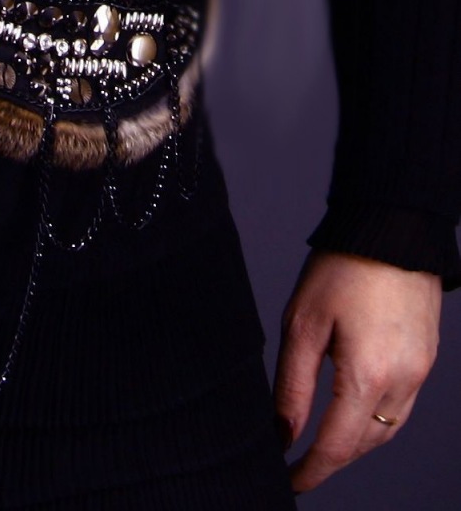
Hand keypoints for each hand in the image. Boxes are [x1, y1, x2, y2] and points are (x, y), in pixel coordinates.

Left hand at [274, 249, 440, 490]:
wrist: (394, 226)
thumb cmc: (344, 265)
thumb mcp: (303, 322)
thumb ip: (293, 385)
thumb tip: (283, 433)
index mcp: (369, 375)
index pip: (337, 447)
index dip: (311, 472)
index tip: (289, 483)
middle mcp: (403, 381)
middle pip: (365, 444)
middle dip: (332, 459)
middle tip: (300, 463)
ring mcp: (420, 371)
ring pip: (387, 430)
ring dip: (356, 443)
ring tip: (323, 443)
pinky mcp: (427, 358)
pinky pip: (402, 406)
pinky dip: (376, 419)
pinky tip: (354, 410)